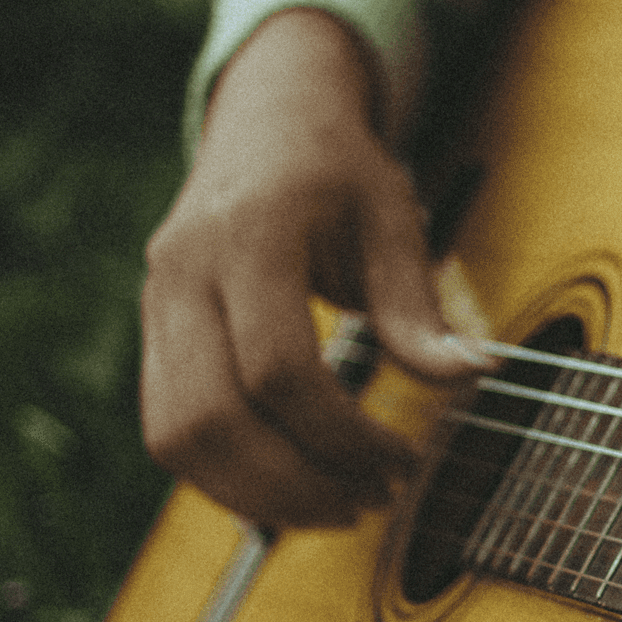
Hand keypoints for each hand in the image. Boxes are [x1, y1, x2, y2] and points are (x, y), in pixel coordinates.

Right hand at [141, 9, 492, 526]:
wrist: (267, 115)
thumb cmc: (336, 166)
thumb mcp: (392, 217)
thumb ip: (418, 305)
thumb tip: (469, 375)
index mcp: (248, 234)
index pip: (277, 368)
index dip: (341, 434)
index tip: (402, 461)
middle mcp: (183, 272)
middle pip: (209, 418)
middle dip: (294, 482)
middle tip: (371, 501)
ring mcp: (155, 305)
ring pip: (173, 437)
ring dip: (256, 493)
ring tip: (337, 505)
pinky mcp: (152, 335)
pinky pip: (169, 430)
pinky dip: (228, 475)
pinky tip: (295, 484)